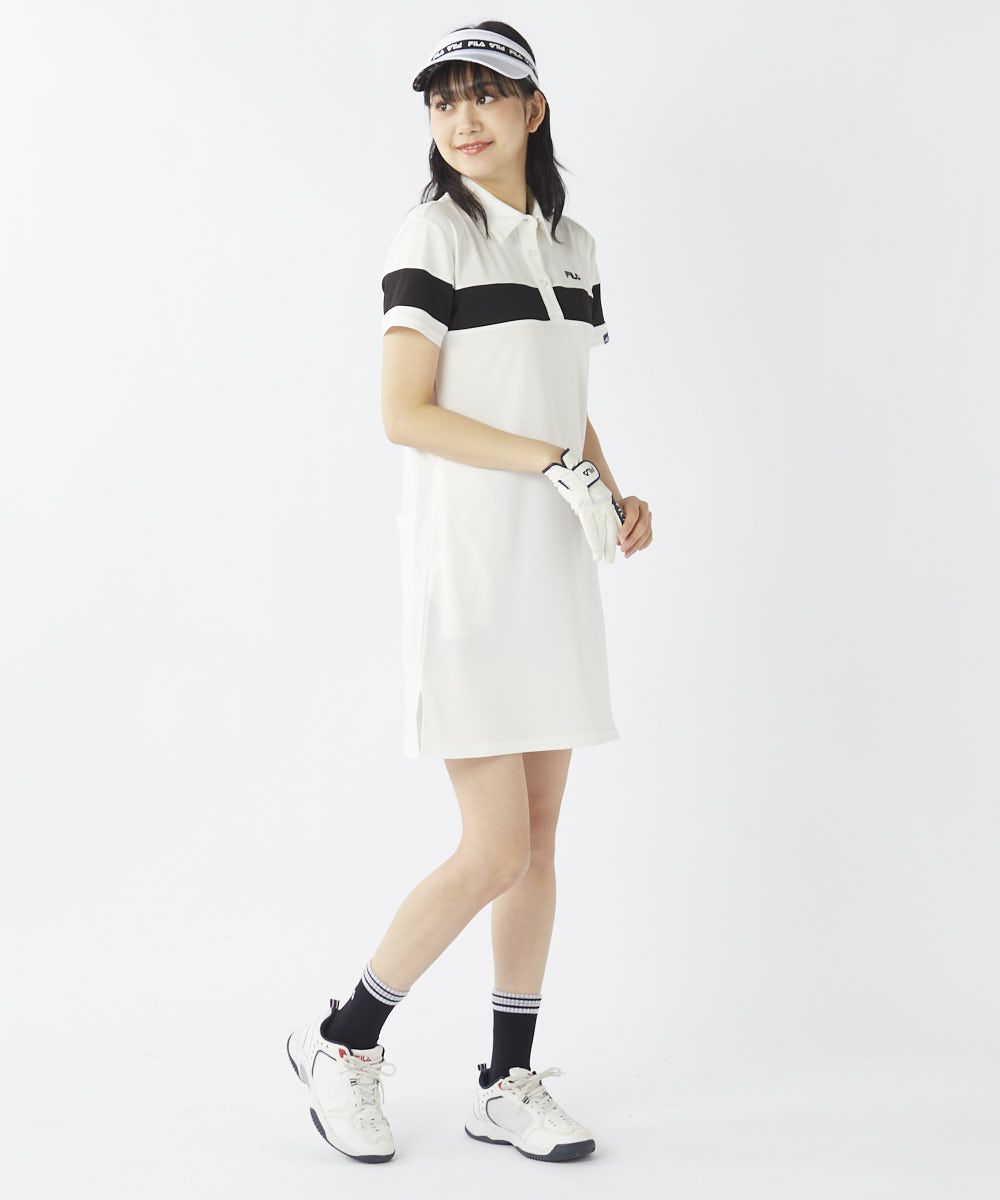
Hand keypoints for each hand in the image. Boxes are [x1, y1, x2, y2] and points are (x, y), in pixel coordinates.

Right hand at [542, 448, 625, 563]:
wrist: (572, 470)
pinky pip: (591, 529)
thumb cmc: (578, 478)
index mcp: (606, 501)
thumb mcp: (594, 489)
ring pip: (603, 532)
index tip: (617, 545)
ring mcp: (595, 509)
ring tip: (605, 559)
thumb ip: (597, 501)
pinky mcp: (586, 511)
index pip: (614, 521)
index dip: (616, 534)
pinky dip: (595, 541)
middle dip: (611, 545)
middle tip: (612, 558)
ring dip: (604, 547)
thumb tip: (591, 509)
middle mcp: (604, 506)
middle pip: (611, 529)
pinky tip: (596, 551)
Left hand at [616, 496, 652, 558]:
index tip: (621, 538)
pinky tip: (635, 550)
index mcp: (633, 501)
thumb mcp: (612, 514)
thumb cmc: (614, 511)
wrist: (620, 508)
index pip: (633, 515)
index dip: (628, 527)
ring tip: (627, 553)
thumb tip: (620, 541)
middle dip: (632, 539)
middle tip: (623, 549)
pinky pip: (649, 536)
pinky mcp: (650, 525)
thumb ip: (615, 524)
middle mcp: (643, 507)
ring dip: (636, 545)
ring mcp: (648, 516)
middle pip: (642, 525)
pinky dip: (643, 545)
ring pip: (646, 533)